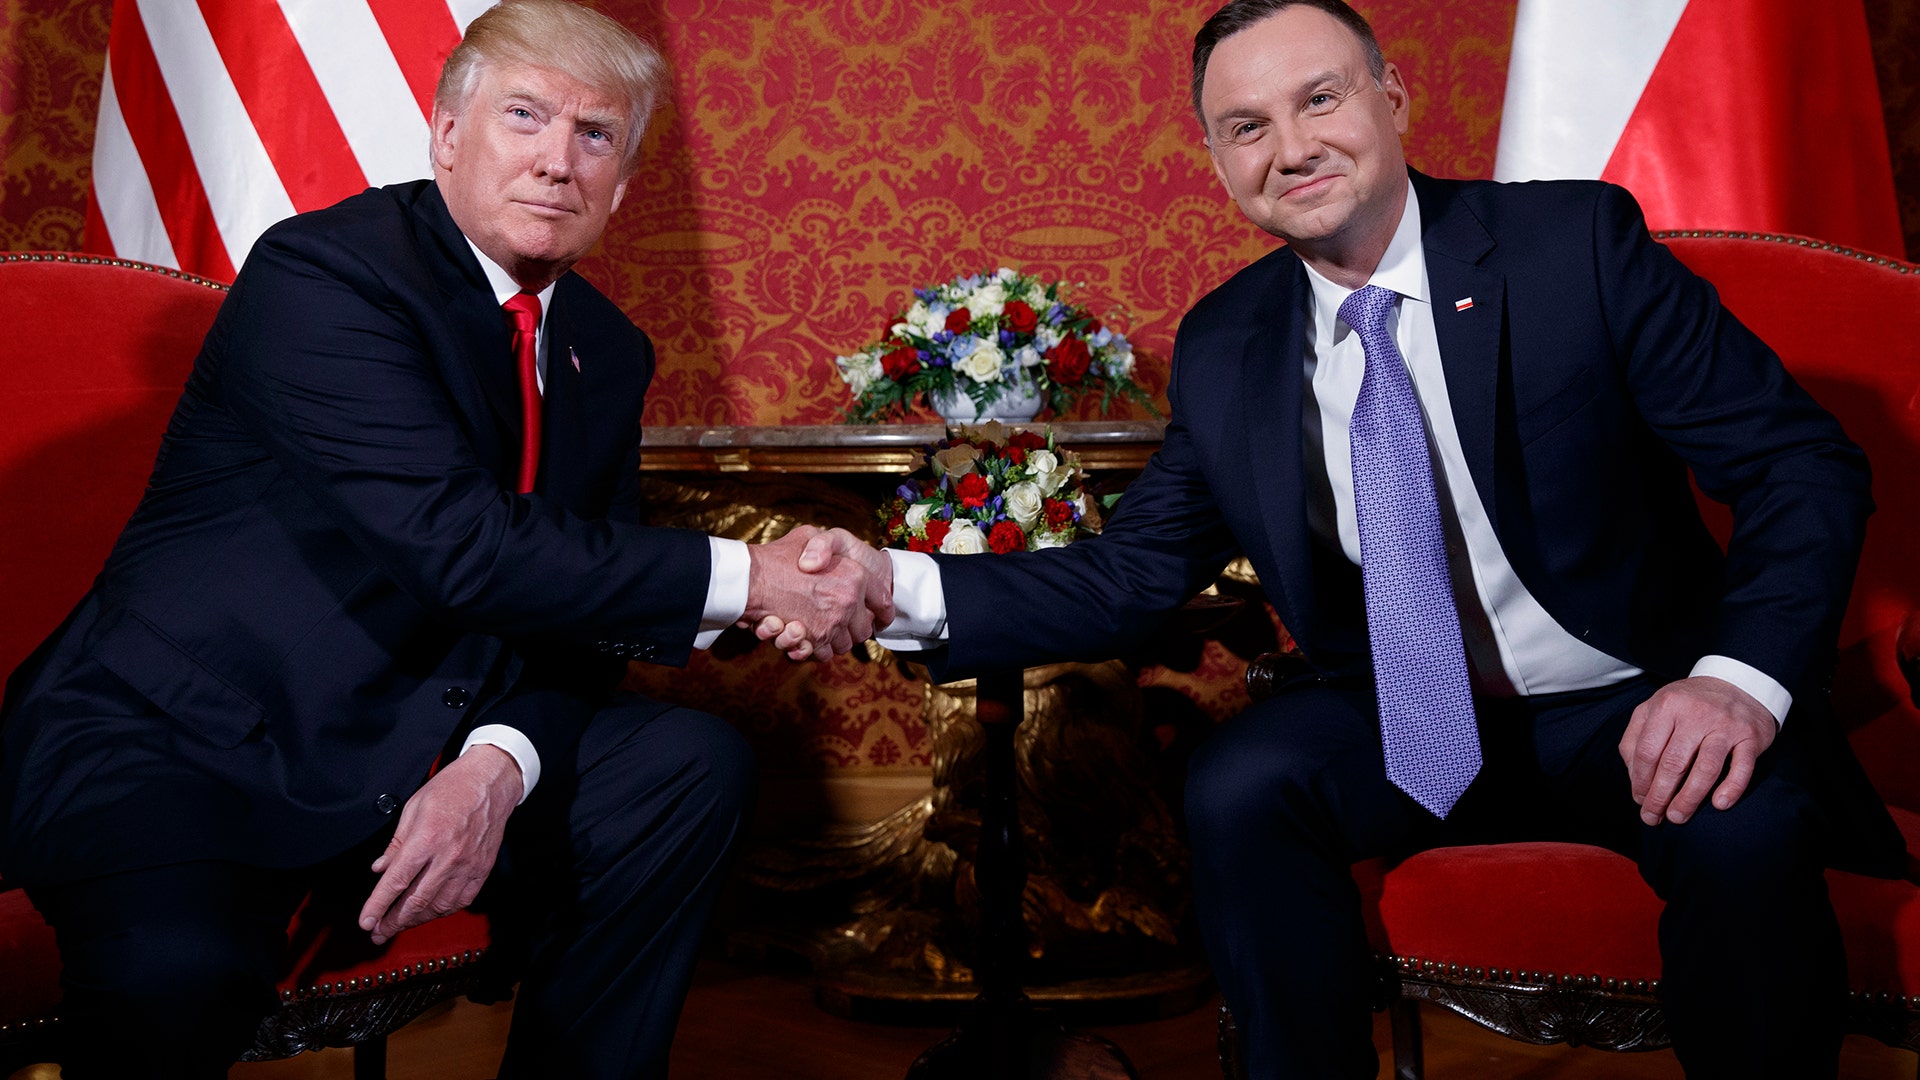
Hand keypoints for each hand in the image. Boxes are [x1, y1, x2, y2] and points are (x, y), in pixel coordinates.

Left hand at [357, 744, 520, 943]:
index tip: (366, 922)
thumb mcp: (413, 808)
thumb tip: (380, 869)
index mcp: (427, 839)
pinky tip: (431, 912)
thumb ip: (396, 843)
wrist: (490, 783)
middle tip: (378, 932)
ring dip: (417, 920)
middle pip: (416, 901)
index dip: (378, 906)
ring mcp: (468, 865)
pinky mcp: (482, 869)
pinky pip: (462, 900)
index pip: (396, 882)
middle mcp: (449, 856)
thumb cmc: (451, 789)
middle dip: (393, 922)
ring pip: (439, 906)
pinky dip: (443, 911)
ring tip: (401, 924)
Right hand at [743, 526, 891, 660]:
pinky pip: (823, 653)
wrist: (748, 577)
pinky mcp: (813, 641)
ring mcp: (831, 623)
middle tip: (843, 621)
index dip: (884, 608)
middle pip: (863, 629)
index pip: (883, 600)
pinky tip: (805, 638)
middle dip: (854, 628)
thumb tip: (838, 565)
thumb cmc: (780, 553)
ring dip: (833, 640)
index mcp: (855, 576)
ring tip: (820, 628)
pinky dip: (814, 649)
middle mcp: (848, 601)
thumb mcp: (808, 534)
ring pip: (843, 644)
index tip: (882, 615)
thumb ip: (827, 545)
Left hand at [1620, 675, 1775, 825]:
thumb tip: (1633, 776)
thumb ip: (1635, 737)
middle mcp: (1696, 714)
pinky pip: (1742, 768)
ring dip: (1689, 799)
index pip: (1647, 751)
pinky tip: (1719, 805)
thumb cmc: (1688, 703)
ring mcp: (1725, 725)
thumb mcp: (1655, 708)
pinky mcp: (1750, 736)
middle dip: (1660, 796)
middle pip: (1673, 764)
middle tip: (1653, 817)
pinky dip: (1731, 788)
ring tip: (1678, 817)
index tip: (1639, 800)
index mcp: (1667, 706)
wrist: (1738, 683)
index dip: (1640, 781)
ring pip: (1705, 769)